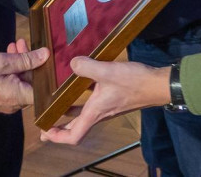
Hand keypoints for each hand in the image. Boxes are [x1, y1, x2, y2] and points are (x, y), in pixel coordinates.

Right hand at [0, 47, 48, 113]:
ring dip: (19, 64)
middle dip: (29, 61)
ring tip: (14, 45)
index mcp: (20, 97)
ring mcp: (7, 103)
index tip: (45, 57)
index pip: (43, 90)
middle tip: (22, 43)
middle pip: (31, 83)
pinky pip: (11, 86)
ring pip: (20, 82)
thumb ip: (26, 59)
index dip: (47, 73)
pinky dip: (12, 72)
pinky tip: (7, 56)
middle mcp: (16, 104)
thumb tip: (46, 55)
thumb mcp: (3, 62)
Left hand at [40, 57, 171, 144]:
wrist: (156, 84)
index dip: (57, 138)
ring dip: (67, 116)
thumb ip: (87, 67)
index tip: (44, 133)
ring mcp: (105, 107)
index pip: (73, 136)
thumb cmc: (134, 82)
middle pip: (75, 128)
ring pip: (81, 117)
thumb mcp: (108, 72)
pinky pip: (90, 105)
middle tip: (44, 125)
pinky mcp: (111, 99)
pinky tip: (75, 89)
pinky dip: (79, 102)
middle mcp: (98, 113)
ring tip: (54, 107)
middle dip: (58, 129)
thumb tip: (71, 63)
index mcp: (94, 112)